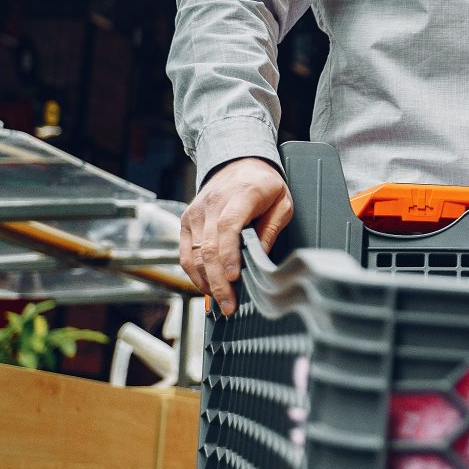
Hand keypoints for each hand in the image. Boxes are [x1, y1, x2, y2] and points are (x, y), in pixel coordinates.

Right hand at [179, 157, 291, 315]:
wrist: (238, 162)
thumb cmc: (264, 184)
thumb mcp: (281, 202)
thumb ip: (271, 229)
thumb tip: (260, 258)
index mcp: (240, 195)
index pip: (228, 228)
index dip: (229, 256)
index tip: (234, 279)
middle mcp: (212, 204)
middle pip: (209, 247)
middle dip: (218, 281)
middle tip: (230, 305)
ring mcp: (195, 213)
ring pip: (194, 254)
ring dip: (206, 282)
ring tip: (221, 302)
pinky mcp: (186, 221)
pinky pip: (186, 253)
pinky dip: (195, 273)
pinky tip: (208, 287)